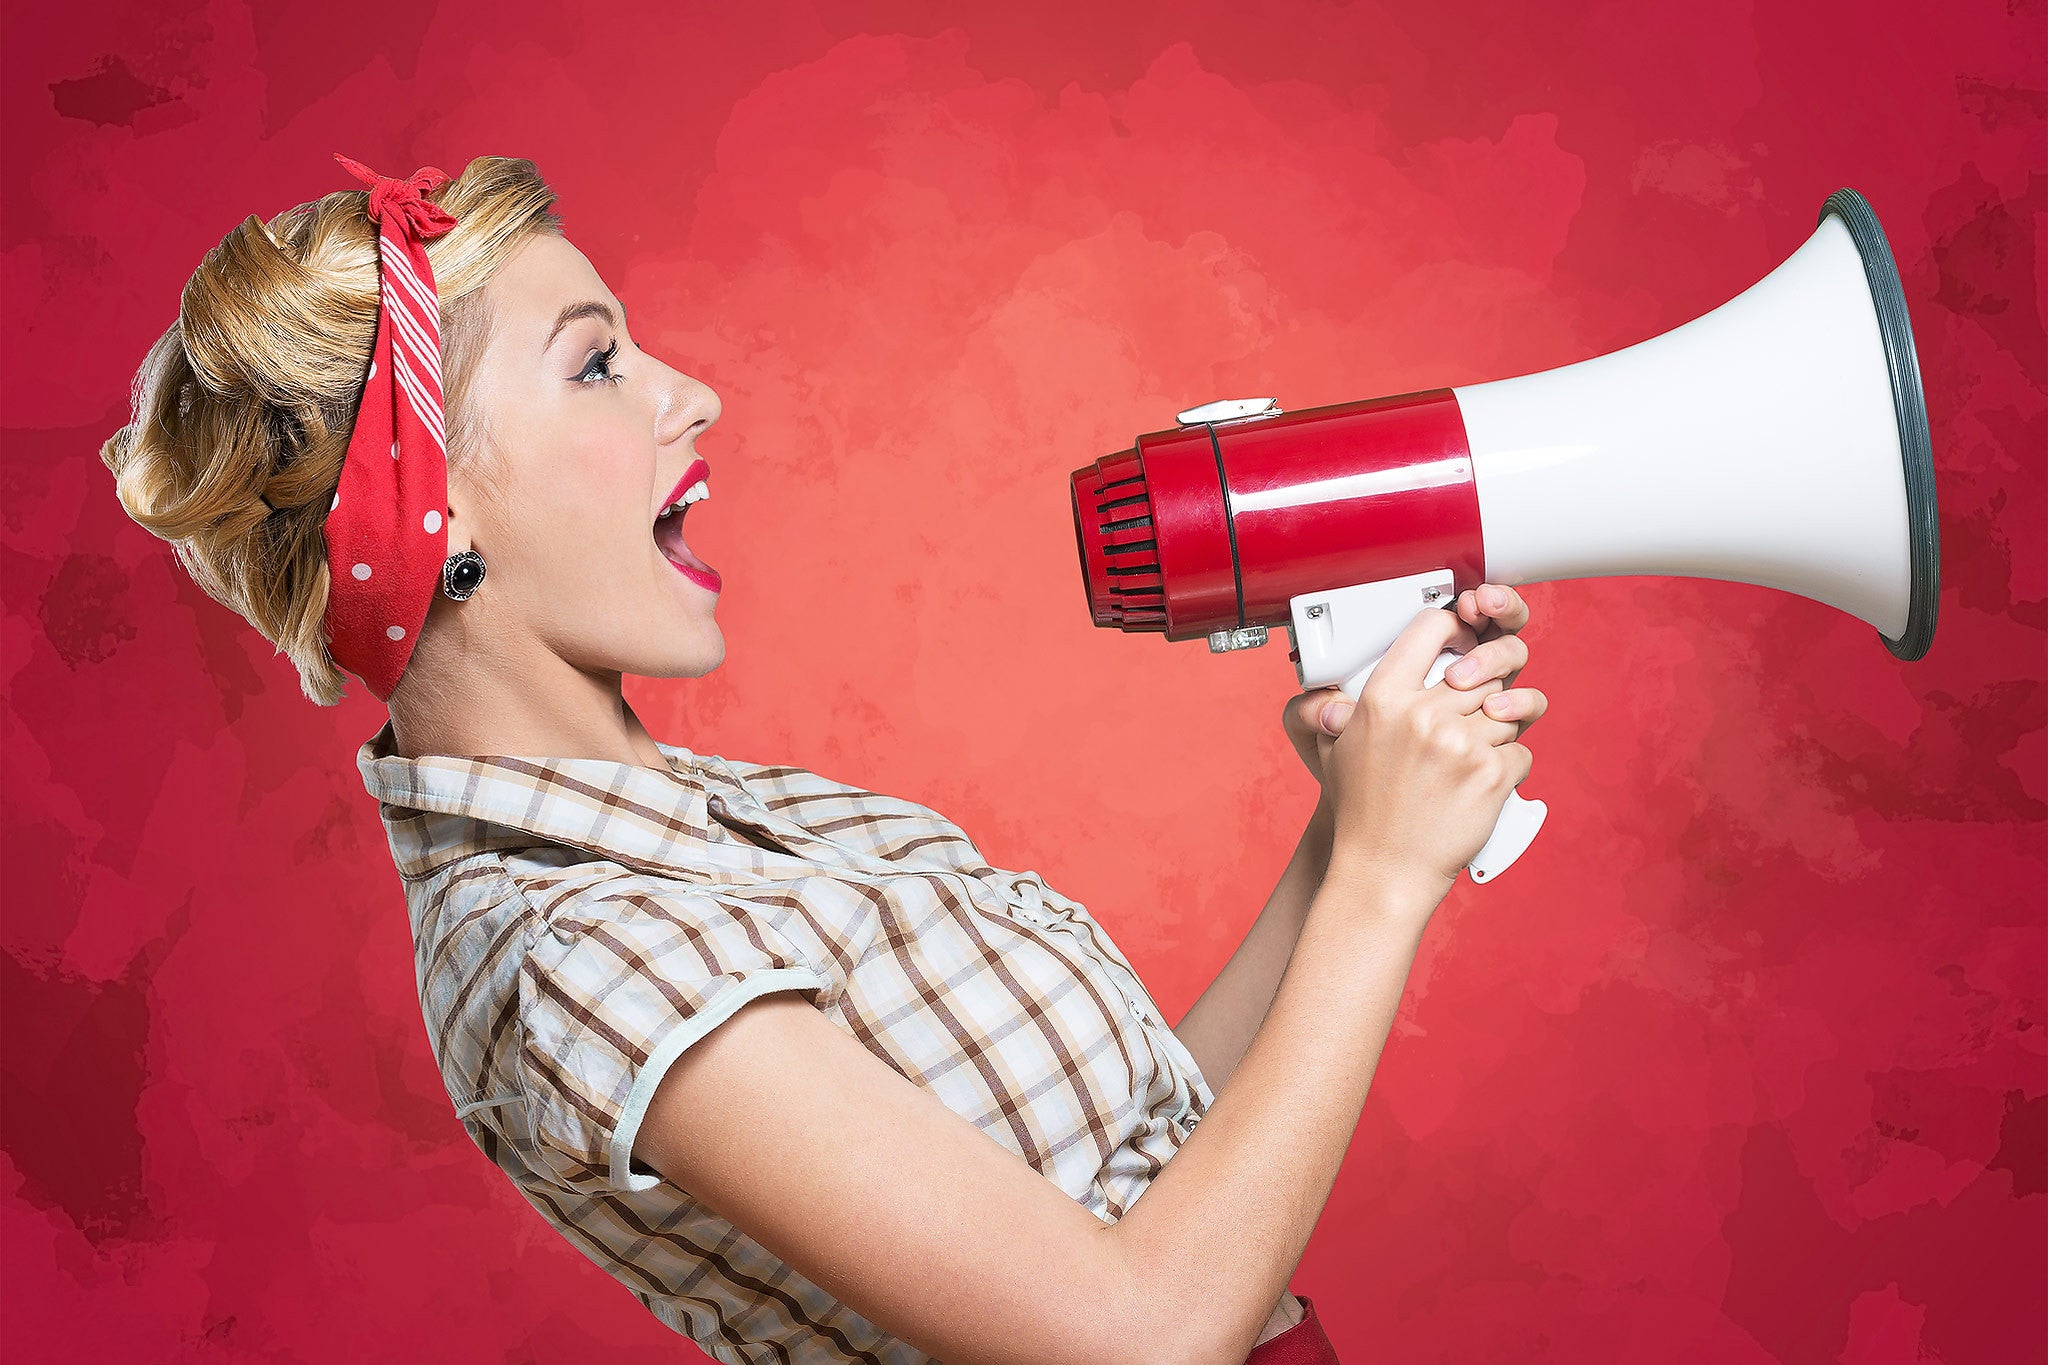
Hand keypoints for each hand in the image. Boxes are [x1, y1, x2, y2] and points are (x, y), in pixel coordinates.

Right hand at [1312, 585, 1545, 901]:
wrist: (1384, 870)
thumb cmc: (1362, 812)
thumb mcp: (1335, 748)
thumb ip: (1344, 707)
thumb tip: (1344, 686)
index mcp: (1382, 699)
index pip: (1431, 628)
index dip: (1454, 626)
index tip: (1463, 635)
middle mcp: (1421, 715)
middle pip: (1479, 673)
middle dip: (1481, 696)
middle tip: (1466, 721)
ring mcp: (1459, 743)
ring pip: (1506, 710)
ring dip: (1497, 734)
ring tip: (1470, 759)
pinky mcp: (1490, 773)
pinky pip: (1521, 750)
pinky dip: (1509, 768)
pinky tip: (1482, 784)